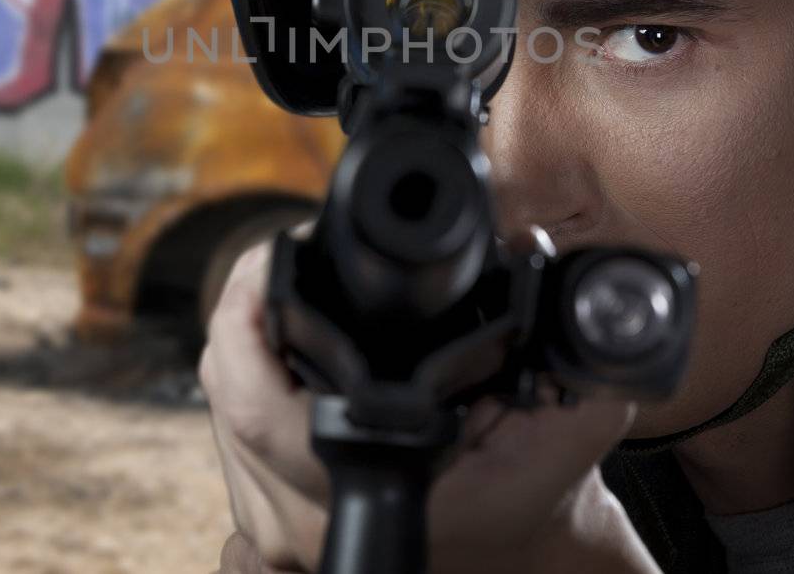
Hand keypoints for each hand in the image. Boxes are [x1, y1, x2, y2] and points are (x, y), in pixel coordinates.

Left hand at [198, 240, 660, 573]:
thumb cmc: (541, 486)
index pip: (258, 401)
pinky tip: (281, 345)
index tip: (278, 253)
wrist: (527, 552)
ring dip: (241, 339)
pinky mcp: (269, 526)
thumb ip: (561, 349)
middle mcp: (307, 520)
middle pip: (224, 387)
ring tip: (282, 283)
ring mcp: (279, 531)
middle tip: (284, 251)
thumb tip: (536, 259)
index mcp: (369, 488)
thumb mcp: (574, 414)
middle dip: (244, 303)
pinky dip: (247, 378)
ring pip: (219, 407)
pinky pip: (228, 432)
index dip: (249, 312)